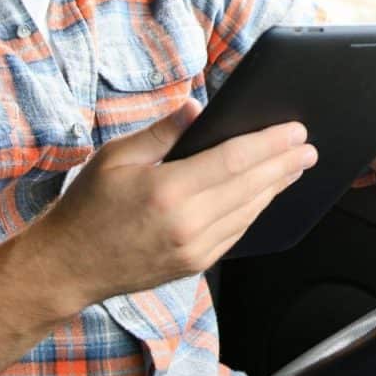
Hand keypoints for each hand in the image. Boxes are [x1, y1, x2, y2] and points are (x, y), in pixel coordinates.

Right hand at [25, 107, 316, 309]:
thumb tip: (198, 108)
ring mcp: (194, 249)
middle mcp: (187, 224)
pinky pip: (236, 232)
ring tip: (295, 166)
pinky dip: (254, 210)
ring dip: (275, 187)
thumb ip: (162, 132)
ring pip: (249, 212)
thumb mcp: (116, 157)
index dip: (270, 144)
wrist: (67, 267)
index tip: (295, 131)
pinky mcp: (194, 265)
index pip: (234, 161)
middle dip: (284, 164)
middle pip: (251, 187)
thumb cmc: (87, 207)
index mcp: (167, 191)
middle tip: (309, 147)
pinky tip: (264, 194)